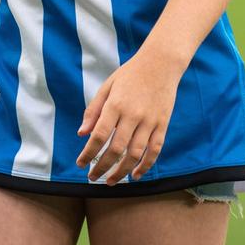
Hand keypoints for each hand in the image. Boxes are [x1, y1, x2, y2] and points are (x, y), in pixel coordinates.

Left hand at [75, 52, 182, 184]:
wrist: (161, 63)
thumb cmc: (130, 74)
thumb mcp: (108, 86)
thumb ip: (94, 110)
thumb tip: (81, 134)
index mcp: (116, 104)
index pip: (99, 135)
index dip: (88, 153)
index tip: (80, 164)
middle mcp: (133, 115)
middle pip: (116, 149)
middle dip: (102, 167)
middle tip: (93, 177)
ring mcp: (150, 121)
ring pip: (135, 154)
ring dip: (122, 171)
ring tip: (111, 181)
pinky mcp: (163, 124)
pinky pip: (155, 150)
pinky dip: (145, 166)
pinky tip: (135, 174)